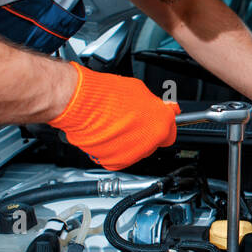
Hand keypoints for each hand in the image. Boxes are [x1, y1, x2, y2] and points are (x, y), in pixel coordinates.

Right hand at [47, 62, 178, 170]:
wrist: (79, 103)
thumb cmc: (105, 93)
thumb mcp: (138, 89)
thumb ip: (153, 104)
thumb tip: (158, 107)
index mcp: (161, 123)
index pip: (171, 130)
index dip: (161, 124)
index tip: (156, 120)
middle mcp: (150, 142)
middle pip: (153, 142)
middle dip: (145, 132)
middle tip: (131, 120)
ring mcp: (132, 154)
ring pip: (136, 150)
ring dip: (130, 141)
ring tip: (115, 125)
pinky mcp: (114, 162)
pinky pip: (118, 157)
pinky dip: (114, 148)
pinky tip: (107, 134)